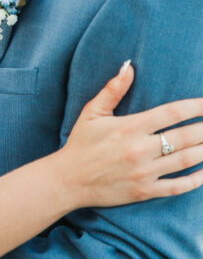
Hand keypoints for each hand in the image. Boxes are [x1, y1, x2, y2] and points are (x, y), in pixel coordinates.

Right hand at [62, 62, 202, 205]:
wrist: (68, 180)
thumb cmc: (80, 143)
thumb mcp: (92, 112)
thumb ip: (113, 89)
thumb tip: (129, 66)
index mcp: (130, 127)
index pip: (172, 113)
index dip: (196, 107)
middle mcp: (140, 149)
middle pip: (185, 137)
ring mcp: (144, 172)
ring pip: (186, 160)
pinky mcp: (144, 191)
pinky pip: (176, 187)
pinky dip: (194, 181)